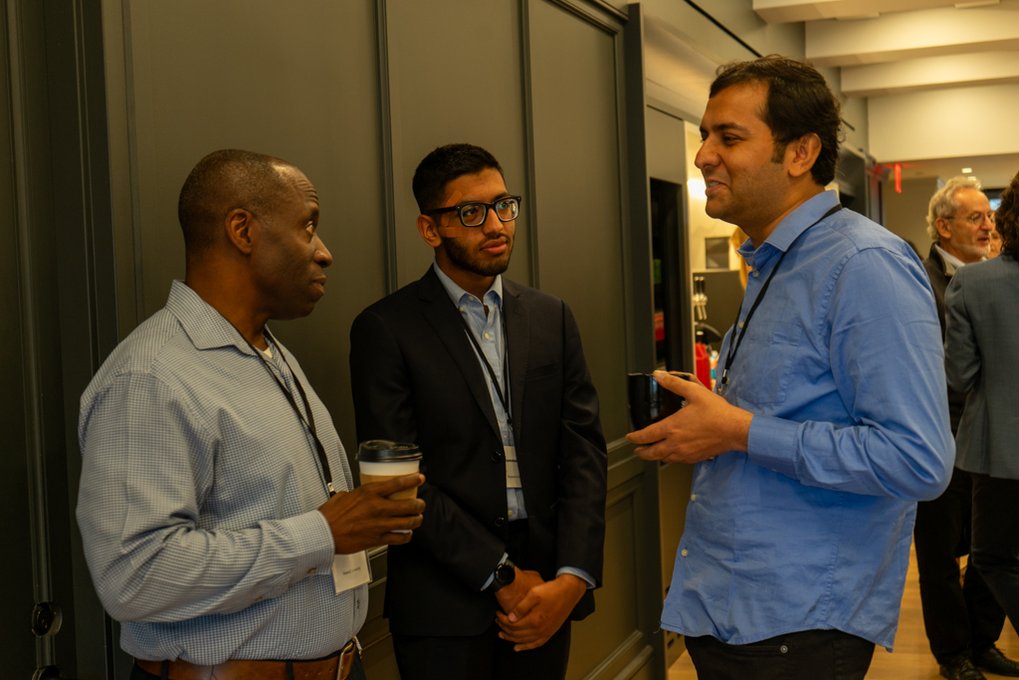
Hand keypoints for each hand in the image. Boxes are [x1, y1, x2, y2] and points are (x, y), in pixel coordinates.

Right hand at [318, 473, 424, 552]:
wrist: (323, 533)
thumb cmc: (330, 515)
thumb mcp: (345, 495)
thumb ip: (358, 494)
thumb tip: (361, 495)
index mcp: (369, 493)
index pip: (397, 484)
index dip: (412, 480)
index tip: (421, 478)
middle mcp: (377, 507)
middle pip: (408, 505)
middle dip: (419, 504)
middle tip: (421, 504)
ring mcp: (379, 524)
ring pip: (407, 522)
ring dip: (416, 520)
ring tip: (418, 518)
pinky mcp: (377, 539)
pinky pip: (399, 538)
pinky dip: (406, 536)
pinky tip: (407, 534)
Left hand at [495, 573, 585, 650]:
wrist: (569, 592)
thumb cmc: (552, 591)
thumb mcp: (534, 594)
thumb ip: (521, 607)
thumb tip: (510, 618)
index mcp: (534, 620)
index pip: (512, 625)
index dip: (502, 620)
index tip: (498, 614)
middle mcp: (540, 629)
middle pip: (517, 634)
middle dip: (505, 629)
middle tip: (498, 622)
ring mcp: (545, 632)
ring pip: (524, 641)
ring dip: (512, 639)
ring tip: (503, 635)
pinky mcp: (550, 632)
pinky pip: (536, 644)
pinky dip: (526, 647)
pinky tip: (519, 647)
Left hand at [626, 370, 751, 463]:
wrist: (735, 430)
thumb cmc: (717, 413)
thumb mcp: (694, 392)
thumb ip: (674, 383)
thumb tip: (659, 376)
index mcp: (672, 428)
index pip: (646, 435)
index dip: (635, 437)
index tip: (630, 437)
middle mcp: (676, 443)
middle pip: (651, 453)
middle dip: (641, 452)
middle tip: (637, 450)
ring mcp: (685, 453)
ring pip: (664, 459)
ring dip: (655, 456)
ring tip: (652, 453)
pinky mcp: (695, 458)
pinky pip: (678, 461)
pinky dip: (671, 458)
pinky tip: (673, 454)